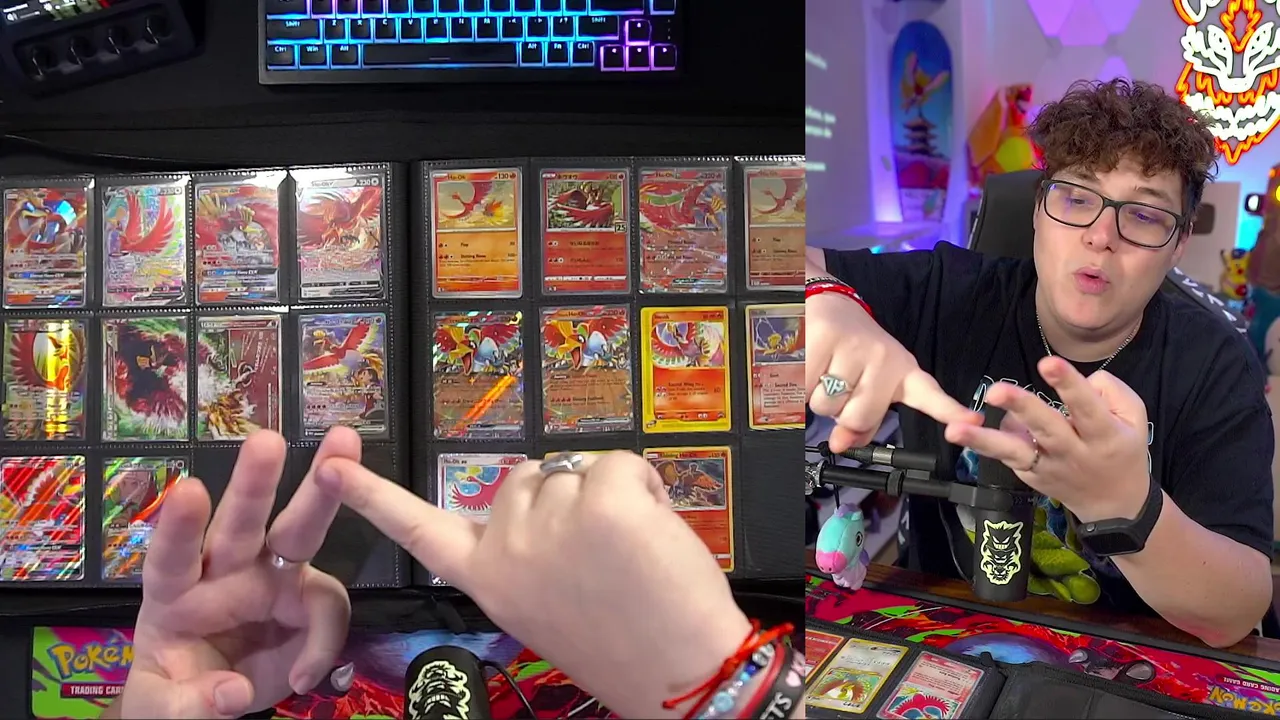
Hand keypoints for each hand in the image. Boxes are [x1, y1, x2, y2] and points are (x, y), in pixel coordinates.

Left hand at [115, 429, 355, 718]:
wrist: (215, 706)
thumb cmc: (175, 694)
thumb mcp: (161, 709)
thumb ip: (188, 704)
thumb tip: (232, 692)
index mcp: (172, 593)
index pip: (172, 556)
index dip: (179, 526)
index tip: (189, 490)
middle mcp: (223, 573)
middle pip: (239, 523)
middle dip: (254, 481)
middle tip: (266, 440)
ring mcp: (269, 580)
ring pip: (297, 531)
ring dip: (321, 490)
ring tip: (345, 445)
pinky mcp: (304, 599)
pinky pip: (327, 606)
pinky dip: (325, 639)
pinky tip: (305, 676)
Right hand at [314, 451, 751, 719]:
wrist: (681, 675)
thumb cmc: (625, 644)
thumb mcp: (547, 606)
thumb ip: (528, 556)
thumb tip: (544, 500)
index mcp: (488, 581)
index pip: (419, 531)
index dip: (376, 497)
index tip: (333, 466)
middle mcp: (505, 550)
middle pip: (526, 481)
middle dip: (562, 500)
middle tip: (600, 558)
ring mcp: (551, 523)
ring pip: (574, 471)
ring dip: (606, 496)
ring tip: (630, 556)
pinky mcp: (601, 504)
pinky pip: (619, 463)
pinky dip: (644, 486)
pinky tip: (651, 532)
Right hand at [806, 291, 979, 451]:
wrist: (821, 299)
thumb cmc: (846, 349)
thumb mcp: (863, 384)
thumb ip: (857, 421)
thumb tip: (841, 445)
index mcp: (901, 370)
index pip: (929, 394)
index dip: (950, 410)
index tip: (973, 420)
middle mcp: (884, 358)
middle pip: (860, 416)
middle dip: (840, 414)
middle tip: (838, 388)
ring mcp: (856, 348)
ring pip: (828, 406)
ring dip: (817, 397)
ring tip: (823, 371)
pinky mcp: (825, 340)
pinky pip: (805, 387)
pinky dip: (799, 383)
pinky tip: (806, 363)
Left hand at [943, 357, 1150, 521]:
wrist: (1115, 506)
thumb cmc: (1121, 450)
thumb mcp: (1134, 419)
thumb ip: (1112, 392)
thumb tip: (1080, 378)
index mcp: (1105, 436)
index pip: (1087, 407)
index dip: (1069, 384)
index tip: (1048, 363)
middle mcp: (1074, 453)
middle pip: (1045, 428)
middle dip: (1021, 407)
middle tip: (995, 390)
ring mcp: (1048, 468)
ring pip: (1014, 451)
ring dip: (983, 440)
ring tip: (954, 429)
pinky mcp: (1029, 476)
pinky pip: (1008, 457)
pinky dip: (987, 444)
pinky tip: (965, 431)